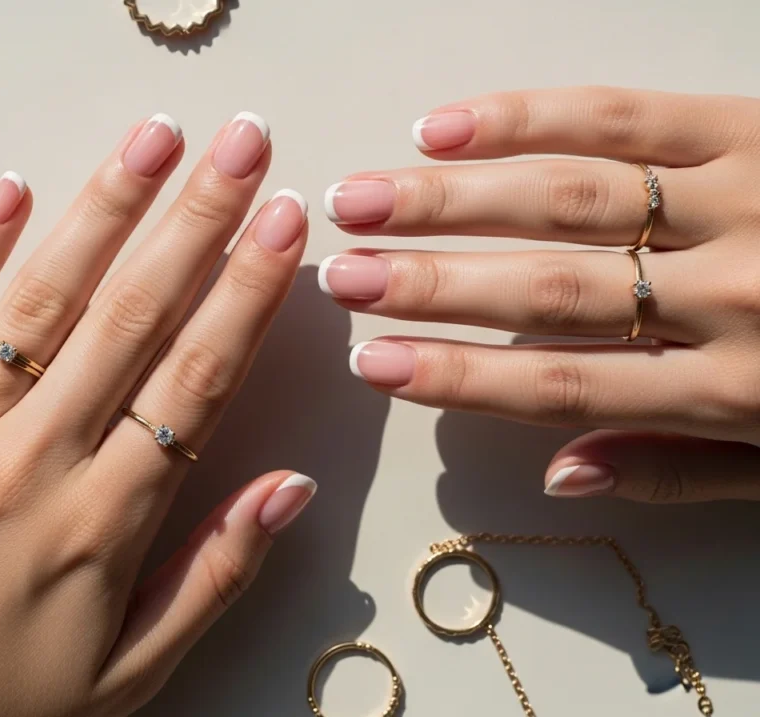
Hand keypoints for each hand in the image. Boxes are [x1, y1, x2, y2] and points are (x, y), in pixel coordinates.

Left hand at [0, 113, 314, 716]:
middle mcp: (32, 463)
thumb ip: (215, 573)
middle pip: (132, 317)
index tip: (284, 227)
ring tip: (154, 141)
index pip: (195, 381)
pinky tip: (9, 191)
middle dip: (198, 221)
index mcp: (103, 523)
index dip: (247, 295)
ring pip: (40, 301)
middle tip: (243, 148)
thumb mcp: (129, 672)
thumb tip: (291, 490)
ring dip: (104, 212)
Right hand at [321, 87, 759, 502]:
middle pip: (547, 288)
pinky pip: (630, 114)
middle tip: (339, 275)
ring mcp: (747, 200)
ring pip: (569, 195)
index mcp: (741, 392)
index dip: (456, 377)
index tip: (370, 364)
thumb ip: (679, 472)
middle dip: (429, 282)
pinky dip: (532, 117)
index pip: (561, 385)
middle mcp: (734, 296)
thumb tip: (555, 477)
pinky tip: (447, 126)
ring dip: (450, 198)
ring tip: (359, 199)